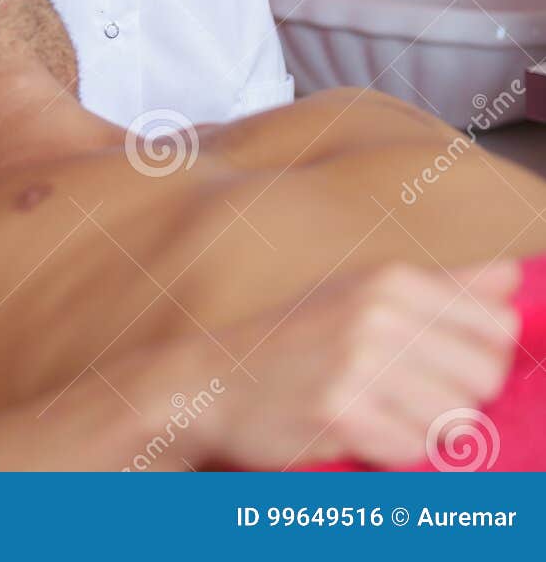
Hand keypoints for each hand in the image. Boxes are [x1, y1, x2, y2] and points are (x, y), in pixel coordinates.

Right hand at [197, 258, 520, 470]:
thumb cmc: (300, 337)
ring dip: (426, 427)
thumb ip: (447, 286)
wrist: (216, 379)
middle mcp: (378, 313)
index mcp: (391, 279)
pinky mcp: (341, 414)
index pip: (497, 326)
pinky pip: (413, 450)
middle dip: (458, 395)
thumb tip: (514, 279)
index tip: (446, 362)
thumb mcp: (366, 291)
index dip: (481, 355)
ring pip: (455, 418)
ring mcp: (359, 364)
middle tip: (408, 392)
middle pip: (484, 376)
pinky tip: (360, 430)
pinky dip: (394, 450)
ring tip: (382, 411)